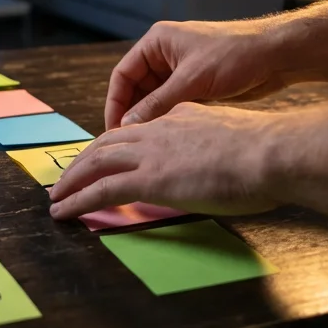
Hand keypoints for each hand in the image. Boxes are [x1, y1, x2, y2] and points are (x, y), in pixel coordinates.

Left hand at [49, 102, 283, 218]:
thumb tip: (221, 165)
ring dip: (72, 182)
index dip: (117, 144)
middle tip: (67, 178)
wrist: (271, 152)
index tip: (106, 157)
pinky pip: (101, 190)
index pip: (140, 129)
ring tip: (56, 199)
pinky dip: (77, 201)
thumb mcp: (235, 140)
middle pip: (108, 142)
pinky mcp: (149, 179)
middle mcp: (159, 128)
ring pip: (96, 163)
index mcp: (181, 115)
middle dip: (84, 161)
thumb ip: (218, 148)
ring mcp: (152, 153)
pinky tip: (63, 213)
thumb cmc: (269, 153)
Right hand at [105, 18, 292, 129]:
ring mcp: (181, 70)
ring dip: (151, 119)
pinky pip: (173, 104)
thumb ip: (158, 103)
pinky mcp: (197, 84)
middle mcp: (165, 54)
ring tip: (147, 146)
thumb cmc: (235, 55)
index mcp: (158, 42)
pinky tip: (167, 139)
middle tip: (130, 144)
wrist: (276, 55)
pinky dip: (168, 119)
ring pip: (155, 99)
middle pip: (136, 89)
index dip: (115, 103)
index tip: (114, 130)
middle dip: (132, 114)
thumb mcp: (192, 81)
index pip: (123, 75)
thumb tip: (129, 125)